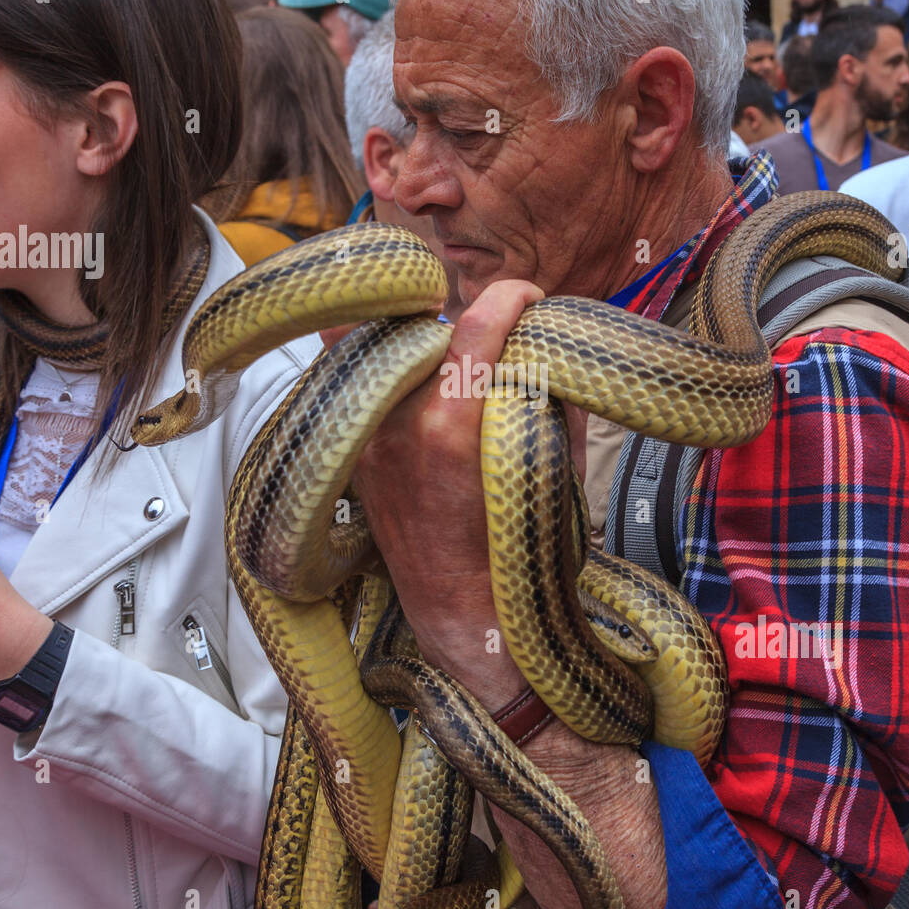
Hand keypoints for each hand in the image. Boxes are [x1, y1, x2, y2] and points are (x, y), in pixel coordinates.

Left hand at [324, 281, 586, 710]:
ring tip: (452, 360)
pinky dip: (393, 374)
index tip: (528, 297)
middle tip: (493, 338)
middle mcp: (399, 422)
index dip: (511, 297)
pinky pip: (364, 386)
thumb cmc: (516, 547)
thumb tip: (544, 343)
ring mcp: (369, 437)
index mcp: (452, 423)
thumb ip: (549, 396)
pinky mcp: (356, 452)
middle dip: (464, 324)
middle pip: (428, 329)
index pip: (478, 323)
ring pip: (386, 350)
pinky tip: (415, 381)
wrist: (461, 611)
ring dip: (422, 346)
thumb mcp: (552, 466)